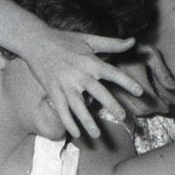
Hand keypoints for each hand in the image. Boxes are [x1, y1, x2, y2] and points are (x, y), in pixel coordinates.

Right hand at [23, 27, 142, 141]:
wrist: (34, 40)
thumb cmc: (65, 39)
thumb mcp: (89, 39)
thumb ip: (113, 44)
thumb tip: (133, 41)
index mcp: (91, 62)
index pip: (113, 73)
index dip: (127, 82)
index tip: (140, 92)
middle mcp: (80, 74)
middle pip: (98, 92)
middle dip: (111, 105)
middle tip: (122, 117)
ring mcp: (65, 84)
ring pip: (78, 106)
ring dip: (87, 122)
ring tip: (97, 135)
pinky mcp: (53, 91)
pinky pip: (61, 110)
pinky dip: (67, 122)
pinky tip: (75, 134)